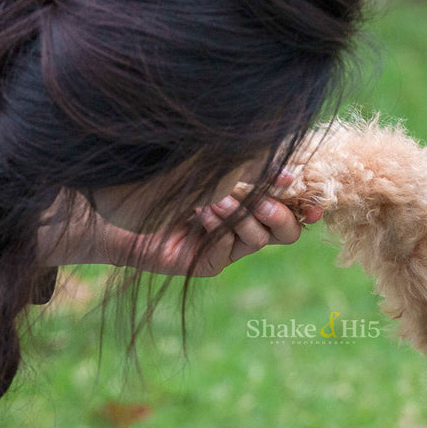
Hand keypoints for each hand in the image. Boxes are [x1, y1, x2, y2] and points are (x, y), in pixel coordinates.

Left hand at [40, 175, 322, 275]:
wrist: (118, 198)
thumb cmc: (168, 172)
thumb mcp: (218, 166)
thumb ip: (256, 170)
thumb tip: (295, 176)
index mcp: (249, 193)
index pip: (291, 200)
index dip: (305, 198)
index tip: (308, 191)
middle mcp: (242, 220)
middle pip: (288, 228)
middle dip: (281, 210)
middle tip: (268, 199)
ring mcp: (227, 243)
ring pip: (264, 237)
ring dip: (245, 212)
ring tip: (216, 197)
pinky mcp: (211, 261)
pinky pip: (235, 247)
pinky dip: (223, 226)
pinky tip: (200, 211)